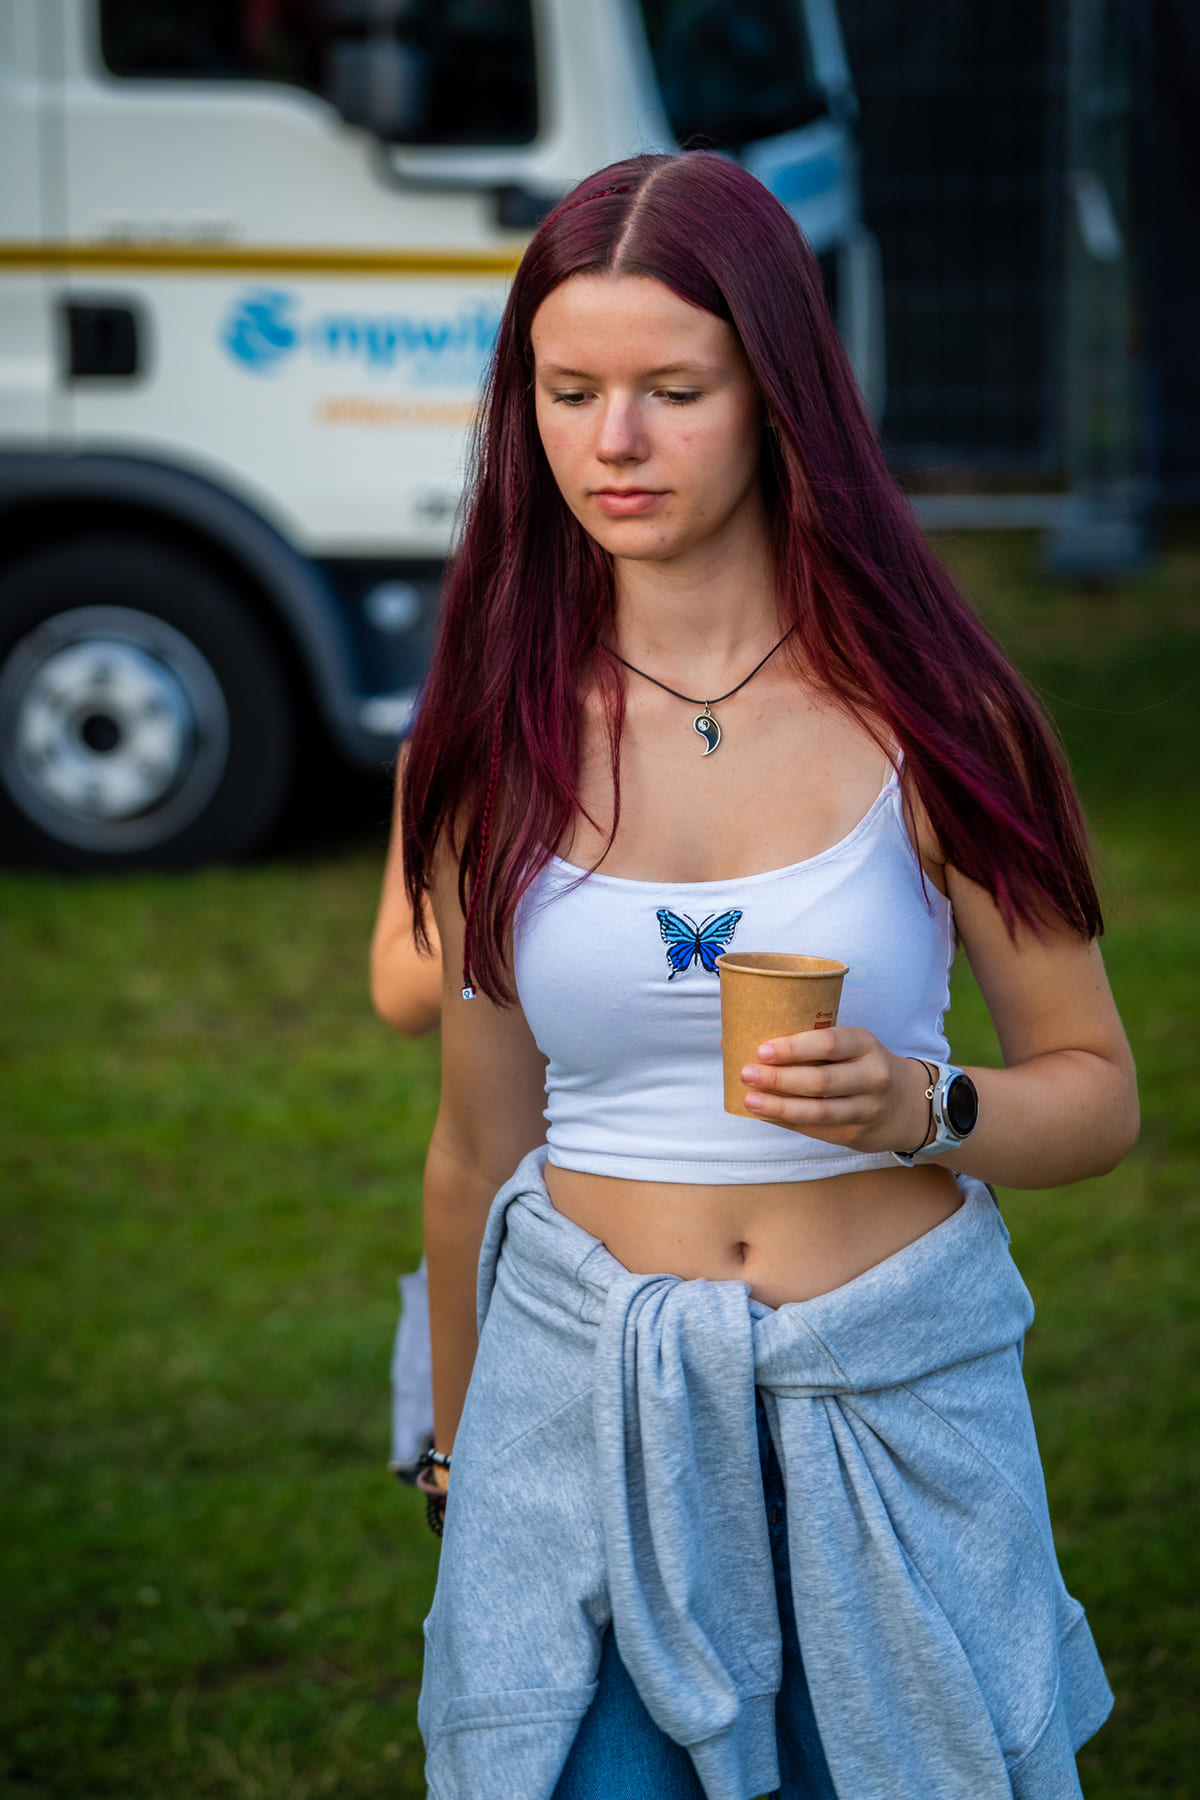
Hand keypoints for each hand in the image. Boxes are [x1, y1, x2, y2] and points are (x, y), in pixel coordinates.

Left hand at [740, 1028, 930, 1154]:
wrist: (910, 1104)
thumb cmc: (863, 1065)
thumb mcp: (852, 1046)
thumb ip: (810, 1043)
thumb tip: (739, 1038)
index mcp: (866, 1044)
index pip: (829, 1043)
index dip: (794, 1048)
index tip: (762, 1050)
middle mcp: (872, 1076)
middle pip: (820, 1081)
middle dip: (779, 1078)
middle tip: (747, 1074)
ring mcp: (866, 1109)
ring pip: (817, 1112)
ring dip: (779, 1106)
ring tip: (750, 1100)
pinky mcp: (856, 1135)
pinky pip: (815, 1130)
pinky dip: (787, 1122)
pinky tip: (766, 1114)